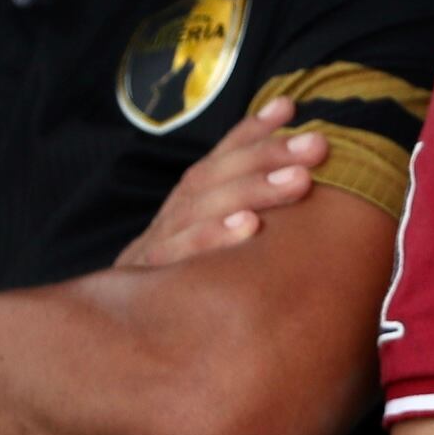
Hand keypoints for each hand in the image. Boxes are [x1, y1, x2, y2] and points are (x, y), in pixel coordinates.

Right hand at [116, 98, 328, 268]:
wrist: (116, 326)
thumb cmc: (188, 271)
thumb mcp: (214, 225)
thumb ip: (248, 183)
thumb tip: (287, 118)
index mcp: (190, 199)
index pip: (222, 155)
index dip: (254, 129)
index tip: (290, 107)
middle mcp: (174, 213)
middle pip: (217, 175)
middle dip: (269, 155)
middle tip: (317, 145)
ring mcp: (159, 243)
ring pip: (203, 207)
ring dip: (253, 189)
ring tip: (299, 181)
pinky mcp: (150, 276)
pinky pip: (180, 253)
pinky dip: (213, 236)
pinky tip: (249, 226)